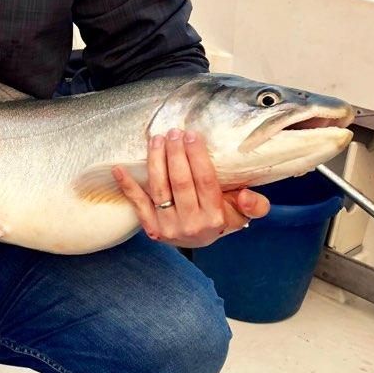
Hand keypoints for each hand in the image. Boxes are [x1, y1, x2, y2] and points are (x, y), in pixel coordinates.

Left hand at [113, 129, 269, 247]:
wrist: (200, 240)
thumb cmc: (222, 218)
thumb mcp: (243, 214)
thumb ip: (255, 205)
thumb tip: (245, 194)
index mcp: (215, 217)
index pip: (205, 181)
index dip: (197, 156)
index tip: (192, 135)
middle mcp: (192, 224)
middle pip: (181, 183)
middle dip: (175, 154)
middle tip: (173, 132)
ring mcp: (169, 228)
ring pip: (159, 189)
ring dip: (156, 161)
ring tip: (156, 139)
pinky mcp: (151, 229)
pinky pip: (138, 205)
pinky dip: (128, 186)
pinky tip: (119, 168)